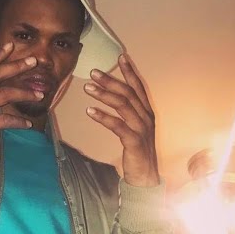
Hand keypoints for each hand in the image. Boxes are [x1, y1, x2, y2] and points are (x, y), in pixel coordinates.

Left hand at [84, 54, 159, 186]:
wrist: (145, 176)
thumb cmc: (137, 152)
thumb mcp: (134, 129)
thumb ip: (127, 114)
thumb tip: (112, 98)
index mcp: (147, 112)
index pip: (138, 87)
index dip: (129, 71)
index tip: (120, 57)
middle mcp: (146, 117)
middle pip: (127, 93)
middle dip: (110, 80)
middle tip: (93, 72)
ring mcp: (142, 129)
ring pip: (123, 106)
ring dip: (104, 95)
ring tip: (88, 88)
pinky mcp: (134, 141)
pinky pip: (117, 125)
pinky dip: (103, 117)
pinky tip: (89, 111)